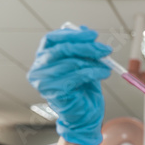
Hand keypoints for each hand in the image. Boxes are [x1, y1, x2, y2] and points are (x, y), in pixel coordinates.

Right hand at [27, 26, 111, 144]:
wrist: (84, 115)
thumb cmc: (82, 89)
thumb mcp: (83, 64)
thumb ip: (81, 48)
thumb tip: (86, 30)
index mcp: (42, 59)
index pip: (52, 39)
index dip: (72, 34)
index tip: (93, 35)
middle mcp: (38, 69)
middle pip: (62, 49)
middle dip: (87, 47)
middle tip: (105, 49)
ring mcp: (44, 81)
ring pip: (72, 63)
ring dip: (93, 61)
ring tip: (106, 65)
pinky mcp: (55, 92)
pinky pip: (78, 76)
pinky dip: (94, 72)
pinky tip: (104, 73)